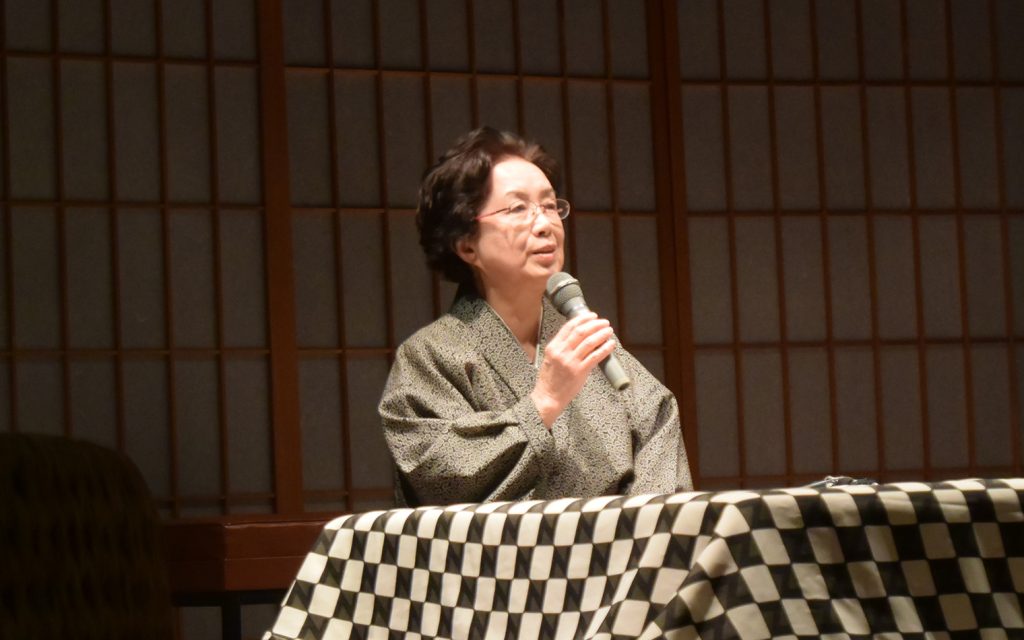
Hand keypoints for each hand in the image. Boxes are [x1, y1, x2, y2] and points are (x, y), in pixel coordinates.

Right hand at [530, 311, 616, 427]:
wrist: (548, 398)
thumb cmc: (549, 381)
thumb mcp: (550, 359)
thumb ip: (562, 348)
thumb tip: (579, 339)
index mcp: (553, 347)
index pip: (568, 327)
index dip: (582, 319)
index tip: (591, 316)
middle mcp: (562, 352)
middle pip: (581, 331)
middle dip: (595, 324)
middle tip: (603, 322)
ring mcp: (571, 362)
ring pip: (590, 341)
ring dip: (601, 334)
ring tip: (608, 331)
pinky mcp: (580, 371)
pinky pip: (595, 356)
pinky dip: (605, 348)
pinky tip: (610, 345)